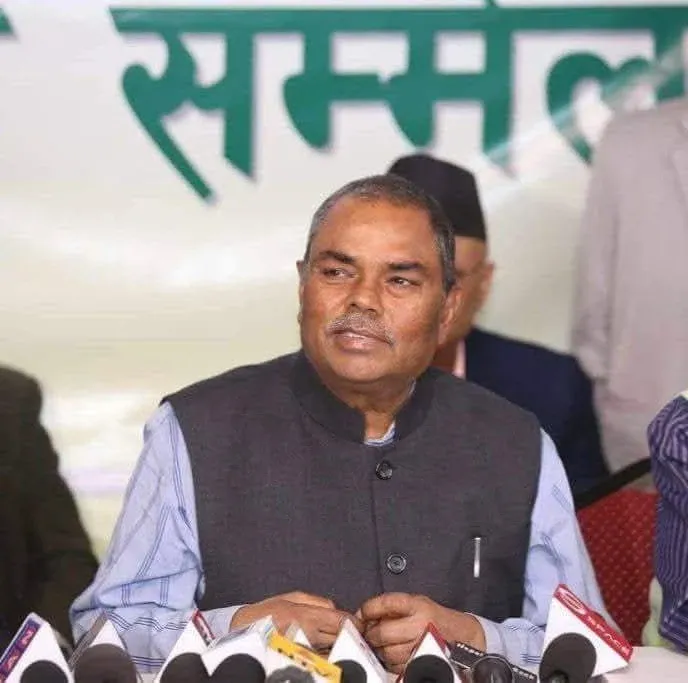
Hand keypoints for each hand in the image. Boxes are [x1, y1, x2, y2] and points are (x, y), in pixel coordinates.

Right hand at [231, 591, 361, 650]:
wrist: (242, 635)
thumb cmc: (265, 614)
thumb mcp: (291, 596)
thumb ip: (318, 601)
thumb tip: (337, 608)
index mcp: (307, 616)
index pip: (344, 621)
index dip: (355, 622)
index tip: (356, 622)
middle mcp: (309, 637)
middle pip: (343, 637)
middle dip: (349, 633)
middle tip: (350, 630)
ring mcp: (306, 652)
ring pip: (335, 649)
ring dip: (339, 644)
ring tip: (333, 638)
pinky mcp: (303, 662)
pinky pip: (323, 658)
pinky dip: (328, 652)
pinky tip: (323, 648)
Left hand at [358, 593, 485, 673]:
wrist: (462, 636)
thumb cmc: (434, 618)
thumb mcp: (416, 602)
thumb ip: (392, 606)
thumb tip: (363, 614)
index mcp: (417, 605)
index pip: (385, 603)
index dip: (369, 608)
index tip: (362, 612)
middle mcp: (420, 625)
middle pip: (382, 632)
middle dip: (371, 633)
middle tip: (370, 632)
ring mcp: (421, 646)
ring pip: (386, 652)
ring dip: (379, 649)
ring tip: (383, 643)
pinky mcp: (421, 663)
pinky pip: (395, 666)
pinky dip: (389, 661)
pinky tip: (394, 653)